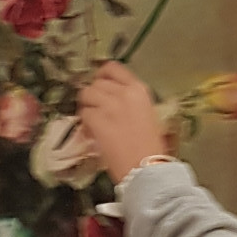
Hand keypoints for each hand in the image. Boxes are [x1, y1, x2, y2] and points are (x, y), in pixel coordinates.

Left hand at [78, 62, 167, 183]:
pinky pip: (83, 113)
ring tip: (92, 120)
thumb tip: (115, 100)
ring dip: (86, 106)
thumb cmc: (153, 148)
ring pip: (86, 94)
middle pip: (97, 83)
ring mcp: (109, 106)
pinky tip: (90, 132)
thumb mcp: (149, 115)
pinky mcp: (97, 121)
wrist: (147, 168)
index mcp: (139, 90)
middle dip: (94, 95)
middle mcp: (124, 93)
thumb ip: (132, 102)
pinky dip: (84, 123)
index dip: (101, 74)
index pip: (113, 68)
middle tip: (95, 109)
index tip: (99, 84)